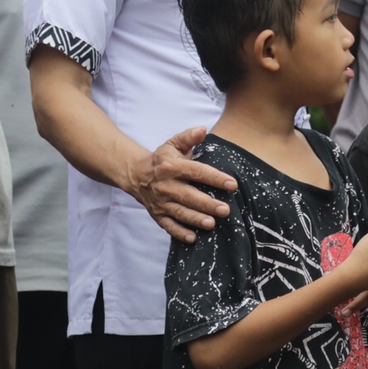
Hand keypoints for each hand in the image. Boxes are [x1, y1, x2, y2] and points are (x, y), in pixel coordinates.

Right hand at [125, 127, 235, 242]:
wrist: (136, 174)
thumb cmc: (162, 159)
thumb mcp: (173, 144)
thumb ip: (188, 137)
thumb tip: (203, 129)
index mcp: (171, 167)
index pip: (196, 172)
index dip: (214, 177)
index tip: (232, 183)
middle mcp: (165, 185)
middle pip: (189, 196)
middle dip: (207, 204)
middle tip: (225, 210)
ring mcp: (160, 202)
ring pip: (180, 212)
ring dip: (195, 219)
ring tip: (211, 224)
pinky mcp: (157, 215)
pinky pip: (168, 226)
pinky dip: (179, 233)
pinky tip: (193, 238)